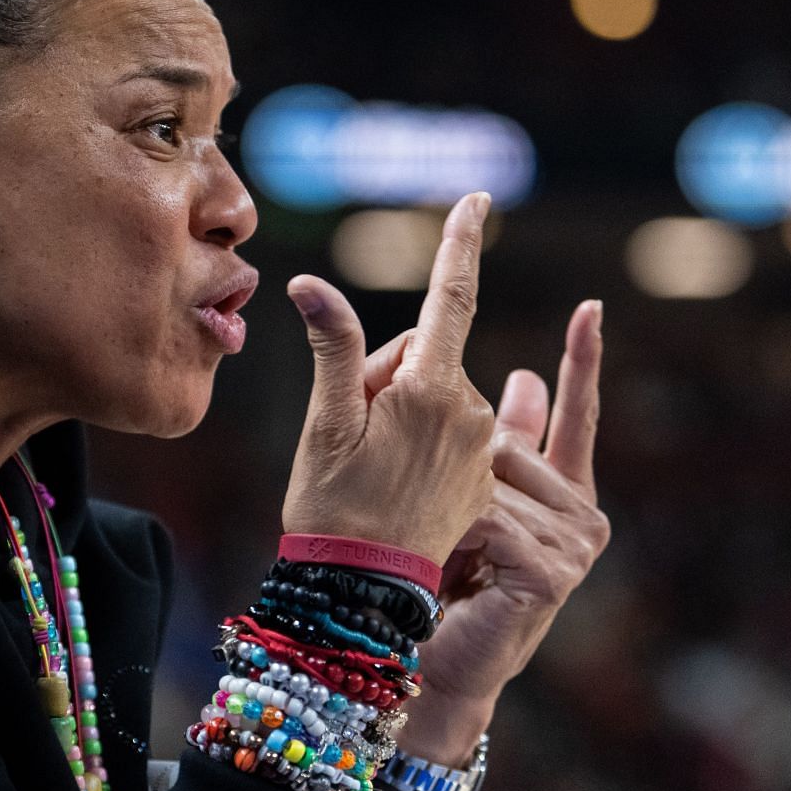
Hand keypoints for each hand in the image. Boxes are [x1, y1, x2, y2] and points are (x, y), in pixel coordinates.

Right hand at [281, 192, 498, 562]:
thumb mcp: (325, 423)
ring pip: (434, 393)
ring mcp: (480, 448)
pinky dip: (418, 439)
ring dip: (400, 410)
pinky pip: (449, 431)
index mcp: (434, 390)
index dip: (460, 243)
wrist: (364, 592)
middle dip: (385, 374)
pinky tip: (392, 481)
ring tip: (369, 464)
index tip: (479, 198)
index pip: (450, 297)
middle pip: (424, 356)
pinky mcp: (481, 478)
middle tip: (349, 429)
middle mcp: (470, 413)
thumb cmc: (334, 506)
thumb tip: (309, 285)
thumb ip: (331, 346)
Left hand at [393, 300, 610, 764]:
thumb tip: (522, 374)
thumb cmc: (435, 581)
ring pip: (491, 479)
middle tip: (436, 527)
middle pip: (505, 442)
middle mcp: (579, 511)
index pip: (576, 412)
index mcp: (559, 489)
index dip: (582, 359)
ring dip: (447, 511)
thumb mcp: (466, 495)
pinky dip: (456, 534)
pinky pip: (491, 516)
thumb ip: (500, 442)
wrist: (424, 661)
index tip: (589, 307)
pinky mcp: (557, 568)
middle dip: (454, 469)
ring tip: (439, 556)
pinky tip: (450, 565)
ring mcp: (575, 542)